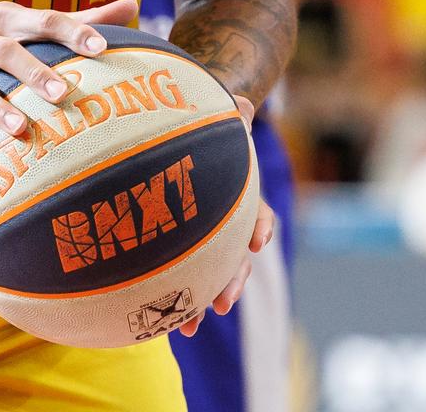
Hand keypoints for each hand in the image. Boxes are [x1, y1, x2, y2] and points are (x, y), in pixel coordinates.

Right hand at [0, 0, 141, 171]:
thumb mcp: (26, 21)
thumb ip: (78, 18)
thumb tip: (132, 5)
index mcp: (5, 18)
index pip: (42, 20)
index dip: (71, 31)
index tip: (100, 47)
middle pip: (5, 52)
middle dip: (33, 72)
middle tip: (63, 94)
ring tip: (20, 129)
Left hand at [178, 94, 275, 336]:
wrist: (166, 143)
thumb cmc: (191, 132)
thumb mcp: (208, 121)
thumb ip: (226, 115)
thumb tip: (244, 99)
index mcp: (235, 195)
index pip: (257, 213)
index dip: (259, 227)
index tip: (255, 242)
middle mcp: (224, 222)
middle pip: (236, 256)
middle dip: (231, 280)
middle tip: (221, 302)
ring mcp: (202, 241)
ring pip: (211, 276)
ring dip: (203, 301)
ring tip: (189, 325)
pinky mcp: (176, 253)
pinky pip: (181, 282)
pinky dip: (176, 304)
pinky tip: (166, 327)